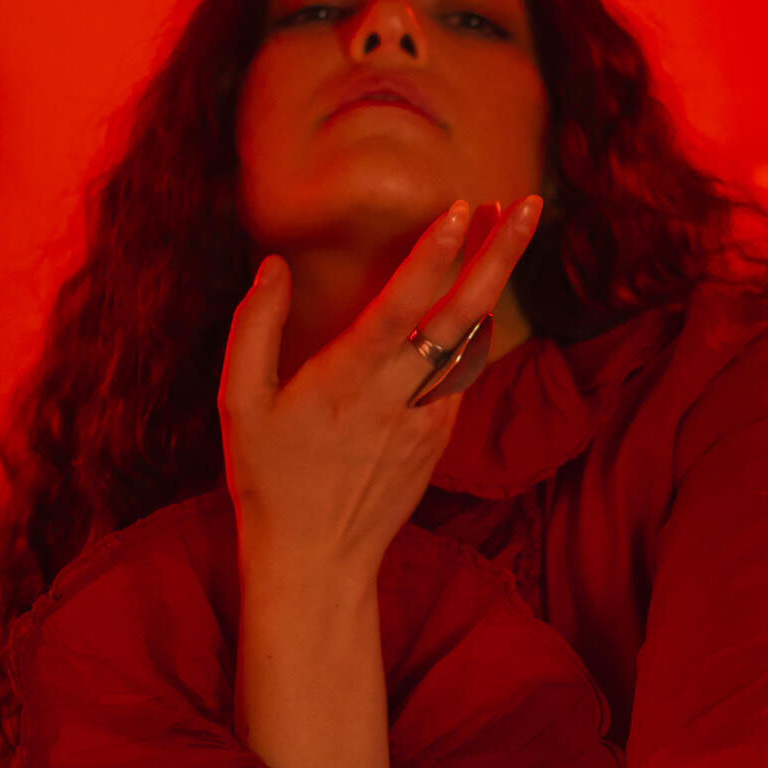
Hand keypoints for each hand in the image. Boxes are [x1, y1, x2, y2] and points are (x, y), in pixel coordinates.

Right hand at [217, 195, 540, 578]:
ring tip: (511, 225)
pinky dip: (479, 326)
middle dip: (499, 255)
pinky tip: (483, 292)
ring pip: (473, 338)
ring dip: (494, 281)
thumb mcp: (238, 405)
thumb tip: (272, 266)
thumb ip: (253, 329)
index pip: (401, 306)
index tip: (463, 208)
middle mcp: (398, 396)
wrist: (316, 562)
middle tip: (529, 204)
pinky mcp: (441, 436)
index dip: (435, 256)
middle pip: (461, 315)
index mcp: (346, 381)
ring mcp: (429, 418)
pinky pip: (467, 370)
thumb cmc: (269, 480)